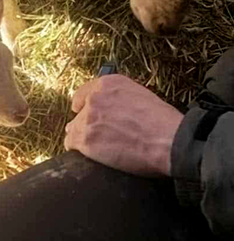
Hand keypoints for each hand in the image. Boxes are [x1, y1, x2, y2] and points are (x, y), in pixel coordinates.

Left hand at [64, 75, 183, 176]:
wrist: (169, 140)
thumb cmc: (163, 121)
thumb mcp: (140, 96)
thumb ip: (119, 99)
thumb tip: (111, 110)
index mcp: (109, 83)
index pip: (84, 93)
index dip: (84, 106)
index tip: (84, 113)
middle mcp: (95, 97)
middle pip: (79, 113)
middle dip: (86, 124)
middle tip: (100, 136)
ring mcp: (88, 117)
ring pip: (73, 129)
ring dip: (82, 138)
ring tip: (97, 149)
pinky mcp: (86, 139)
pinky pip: (71, 144)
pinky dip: (79, 151)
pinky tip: (90, 156)